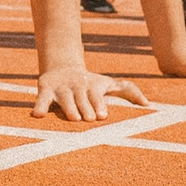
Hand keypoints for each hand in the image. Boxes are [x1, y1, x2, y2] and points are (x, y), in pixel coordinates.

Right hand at [33, 67, 148, 120]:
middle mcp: (78, 85)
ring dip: (68, 107)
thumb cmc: (91, 82)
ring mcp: (61, 87)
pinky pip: (42, 98)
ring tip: (73, 118)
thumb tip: (148, 104)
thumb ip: (128, 91)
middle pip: (81, 97)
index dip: (98, 104)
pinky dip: (39, 106)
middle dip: (85, 107)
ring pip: (64, 98)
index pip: (96, 95)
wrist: (63, 66)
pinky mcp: (45, 88)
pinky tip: (37, 116)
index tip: (102, 115)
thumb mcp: (108, 83)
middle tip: (88, 119)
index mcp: (93, 85)